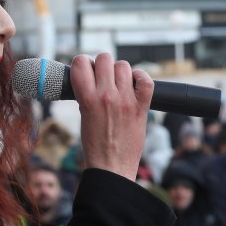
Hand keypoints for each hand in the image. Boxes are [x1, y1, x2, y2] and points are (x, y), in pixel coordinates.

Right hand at [70, 53, 153, 180]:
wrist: (112, 167)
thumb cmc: (95, 145)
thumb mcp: (83, 116)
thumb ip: (86, 95)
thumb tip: (92, 77)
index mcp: (87, 99)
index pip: (80, 62)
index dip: (83, 65)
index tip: (87, 73)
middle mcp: (107, 96)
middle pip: (104, 58)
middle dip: (102, 66)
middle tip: (103, 80)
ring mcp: (126, 101)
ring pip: (124, 65)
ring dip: (120, 73)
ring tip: (119, 86)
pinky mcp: (142, 107)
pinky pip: (145, 79)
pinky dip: (141, 78)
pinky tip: (135, 86)